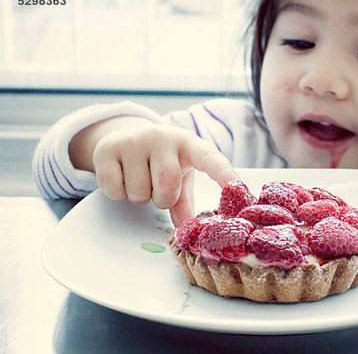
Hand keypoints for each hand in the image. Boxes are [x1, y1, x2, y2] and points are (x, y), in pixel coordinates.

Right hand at [70, 116, 238, 226]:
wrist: (124, 135)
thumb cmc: (161, 160)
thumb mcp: (180, 177)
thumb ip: (187, 203)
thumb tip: (193, 233)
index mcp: (189, 144)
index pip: (210, 158)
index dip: (224, 174)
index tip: (239, 188)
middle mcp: (163, 137)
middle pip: (167, 186)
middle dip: (162, 198)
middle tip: (158, 187)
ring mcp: (134, 141)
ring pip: (140, 192)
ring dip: (140, 196)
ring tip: (140, 178)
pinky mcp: (107, 149)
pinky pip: (114, 189)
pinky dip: (117, 193)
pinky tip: (121, 176)